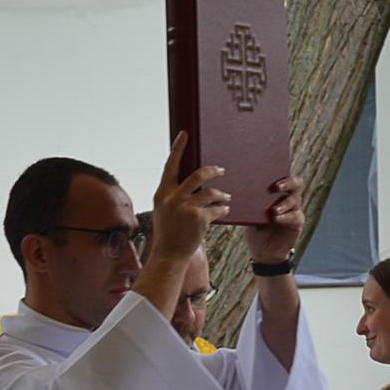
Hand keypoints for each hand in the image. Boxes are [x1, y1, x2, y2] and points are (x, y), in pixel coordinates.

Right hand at [146, 133, 229, 264]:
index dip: (178, 148)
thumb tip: (188, 181)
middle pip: (198, 175)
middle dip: (213, 171)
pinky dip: (223, 209)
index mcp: (162, 193)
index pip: (170, 165)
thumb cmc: (168, 233)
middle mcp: (173, 198)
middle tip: (222, 170)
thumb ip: (172, 195)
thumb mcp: (163, 210)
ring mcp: (186, 208)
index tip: (185, 134)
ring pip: (211, 192)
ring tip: (227, 198)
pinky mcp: (199, 218)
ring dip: (222, 195)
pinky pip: (217, 209)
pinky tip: (224, 211)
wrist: (169, 255)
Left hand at [244, 174, 303, 264]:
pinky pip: (294, 216)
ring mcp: (294, 209)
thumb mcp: (250, 214)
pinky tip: (276, 219)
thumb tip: (242, 189)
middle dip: (287, 183)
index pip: (283, 175)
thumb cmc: (255, 229)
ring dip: (284, 203)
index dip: (279, 172)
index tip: (269, 174)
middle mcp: (288, 196)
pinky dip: (285, 217)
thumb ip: (251, 203)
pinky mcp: (297, 222)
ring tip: (273, 210)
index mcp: (277, 191)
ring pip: (295, 199)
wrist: (263, 251)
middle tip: (276, 187)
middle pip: (296, 183)